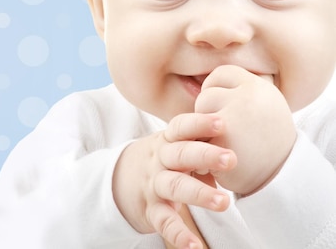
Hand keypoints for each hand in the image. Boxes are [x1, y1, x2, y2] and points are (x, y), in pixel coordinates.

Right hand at [113, 113, 236, 248]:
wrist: (120, 178)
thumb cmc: (164, 158)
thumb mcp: (176, 144)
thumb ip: (201, 142)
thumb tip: (240, 141)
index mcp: (167, 141)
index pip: (180, 127)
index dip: (199, 123)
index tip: (221, 123)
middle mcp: (159, 160)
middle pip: (180, 155)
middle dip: (205, 155)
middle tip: (231, 159)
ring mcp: (154, 185)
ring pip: (174, 186)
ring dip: (198, 193)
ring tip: (223, 202)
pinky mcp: (151, 210)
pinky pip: (164, 221)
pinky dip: (178, 234)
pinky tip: (194, 246)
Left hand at [195, 65, 296, 194]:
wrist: (282, 178)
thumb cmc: (267, 141)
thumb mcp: (263, 106)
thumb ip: (238, 91)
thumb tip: (201, 79)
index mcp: (259, 87)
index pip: (221, 74)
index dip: (217, 90)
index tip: (225, 107)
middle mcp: (249, 98)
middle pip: (207, 95)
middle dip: (210, 114)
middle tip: (230, 132)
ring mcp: (234, 118)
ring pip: (198, 116)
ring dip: (203, 131)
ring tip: (226, 144)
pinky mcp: (221, 141)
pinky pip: (196, 138)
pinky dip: (202, 150)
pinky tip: (221, 159)